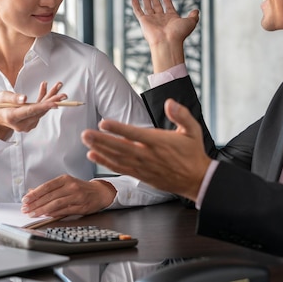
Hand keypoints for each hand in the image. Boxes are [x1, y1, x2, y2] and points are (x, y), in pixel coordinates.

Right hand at [0, 81, 66, 139]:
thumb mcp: (1, 97)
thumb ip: (12, 98)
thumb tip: (25, 98)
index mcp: (12, 117)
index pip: (30, 111)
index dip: (43, 107)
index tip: (54, 104)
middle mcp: (21, 124)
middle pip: (39, 111)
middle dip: (52, 101)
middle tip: (63, 95)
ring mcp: (27, 125)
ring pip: (42, 110)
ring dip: (50, 98)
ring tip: (58, 85)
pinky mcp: (31, 122)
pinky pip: (40, 110)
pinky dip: (44, 99)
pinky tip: (45, 88)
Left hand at [21, 175, 115, 216]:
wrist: (100, 193)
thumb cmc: (80, 188)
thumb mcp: (65, 184)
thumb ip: (49, 188)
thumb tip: (31, 191)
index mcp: (65, 179)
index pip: (47, 186)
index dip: (35, 193)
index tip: (25, 199)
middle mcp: (71, 186)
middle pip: (49, 196)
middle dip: (35, 204)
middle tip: (26, 209)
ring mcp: (77, 197)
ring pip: (56, 204)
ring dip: (42, 210)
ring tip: (33, 214)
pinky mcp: (81, 207)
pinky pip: (64, 211)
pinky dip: (54, 214)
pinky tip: (46, 216)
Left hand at [81, 99, 210, 200]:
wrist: (196, 180)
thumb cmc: (192, 152)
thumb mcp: (193, 130)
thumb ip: (182, 115)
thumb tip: (170, 102)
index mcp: (159, 142)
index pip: (135, 134)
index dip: (118, 128)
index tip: (103, 122)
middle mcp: (148, 155)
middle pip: (121, 147)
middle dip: (102, 140)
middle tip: (85, 134)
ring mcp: (143, 166)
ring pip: (117, 158)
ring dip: (100, 150)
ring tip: (86, 141)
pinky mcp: (140, 175)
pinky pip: (120, 168)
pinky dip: (106, 162)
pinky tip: (93, 155)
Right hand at [132, 0, 198, 71]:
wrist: (167, 42)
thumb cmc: (179, 34)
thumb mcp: (190, 22)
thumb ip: (194, 16)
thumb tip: (196, 11)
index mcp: (171, 18)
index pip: (168, 7)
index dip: (166, 1)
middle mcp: (161, 19)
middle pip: (157, 6)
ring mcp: (152, 20)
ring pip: (148, 7)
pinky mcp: (144, 21)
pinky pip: (138, 12)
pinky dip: (135, 5)